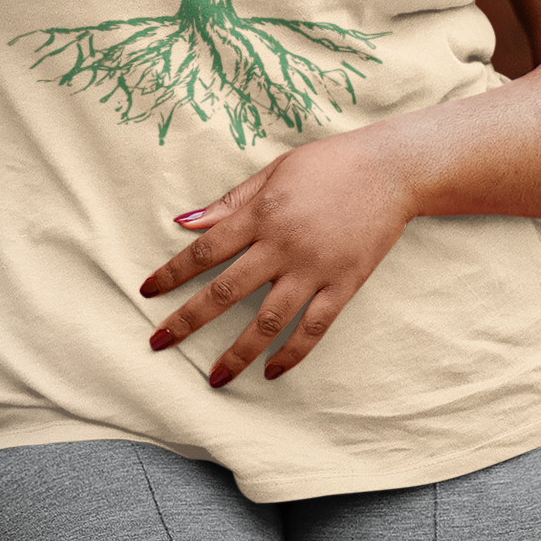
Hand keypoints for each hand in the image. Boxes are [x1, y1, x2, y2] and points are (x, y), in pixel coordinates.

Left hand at [139, 128, 412, 387]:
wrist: (391, 170)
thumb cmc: (330, 164)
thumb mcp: (275, 171)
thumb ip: (232, 201)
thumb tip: (186, 221)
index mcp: (263, 214)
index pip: (206, 250)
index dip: (173, 272)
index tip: (148, 291)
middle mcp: (283, 246)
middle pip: (226, 291)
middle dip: (188, 320)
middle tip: (158, 343)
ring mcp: (315, 269)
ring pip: (267, 320)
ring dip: (237, 351)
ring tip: (214, 377)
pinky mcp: (344, 285)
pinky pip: (313, 328)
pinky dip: (291, 353)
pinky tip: (271, 372)